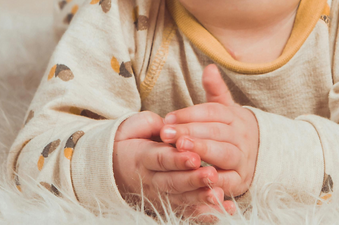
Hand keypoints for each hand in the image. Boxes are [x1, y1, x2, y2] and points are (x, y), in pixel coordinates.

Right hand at [112, 111, 228, 215]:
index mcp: (142, 158)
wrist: (114, 165)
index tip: (195, 157)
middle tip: (211, 175)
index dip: (177, 160)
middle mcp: (151, 179)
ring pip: (181, 198)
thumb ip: (152, 124)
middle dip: (192, 180)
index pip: (160, 159)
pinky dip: (206, 213)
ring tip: (218, 194)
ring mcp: (160, 194)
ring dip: (200, 197)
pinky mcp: (169, 203)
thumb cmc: (131, 140)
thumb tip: (167, 124)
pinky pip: (188, 210)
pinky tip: (225, 210)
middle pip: (172, 182)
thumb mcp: (136, 127)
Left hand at [160, 64, 259, 199]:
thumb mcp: (225, 109)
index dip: (190, 114)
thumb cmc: (231, 131)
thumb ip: (215, 90)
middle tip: (168, 133)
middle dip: (191, 132)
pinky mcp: (241, 181)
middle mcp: (242, 137)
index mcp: (235, 117)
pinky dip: (213, 180)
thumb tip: (209, 67)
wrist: (258, 156)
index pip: (213, 112)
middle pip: (216, 132)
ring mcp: (243, 159)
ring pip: (224, 154)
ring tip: (181, 149)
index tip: (168, 118)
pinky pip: (228, 181)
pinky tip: (194, 176)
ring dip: (202, 151)